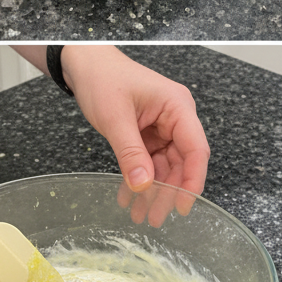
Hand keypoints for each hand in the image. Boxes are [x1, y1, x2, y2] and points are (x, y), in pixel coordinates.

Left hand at [62, 46, 208, 200]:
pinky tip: (128, 196)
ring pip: (165, 166)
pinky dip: (139, 178)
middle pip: (182, 162)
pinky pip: (149, 161)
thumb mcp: (115, 118)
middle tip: (154, 217)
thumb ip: (130, 153)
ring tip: (139, 214)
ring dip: (153, 189)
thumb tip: (143, 185)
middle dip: (168, 191)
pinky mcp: (149, 133)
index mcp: (178, 107)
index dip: (193, 180)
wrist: (85, 64)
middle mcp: (176, 117)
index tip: (184, 205)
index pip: (196, 149)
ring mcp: (163, 126)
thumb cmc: (103, 79)